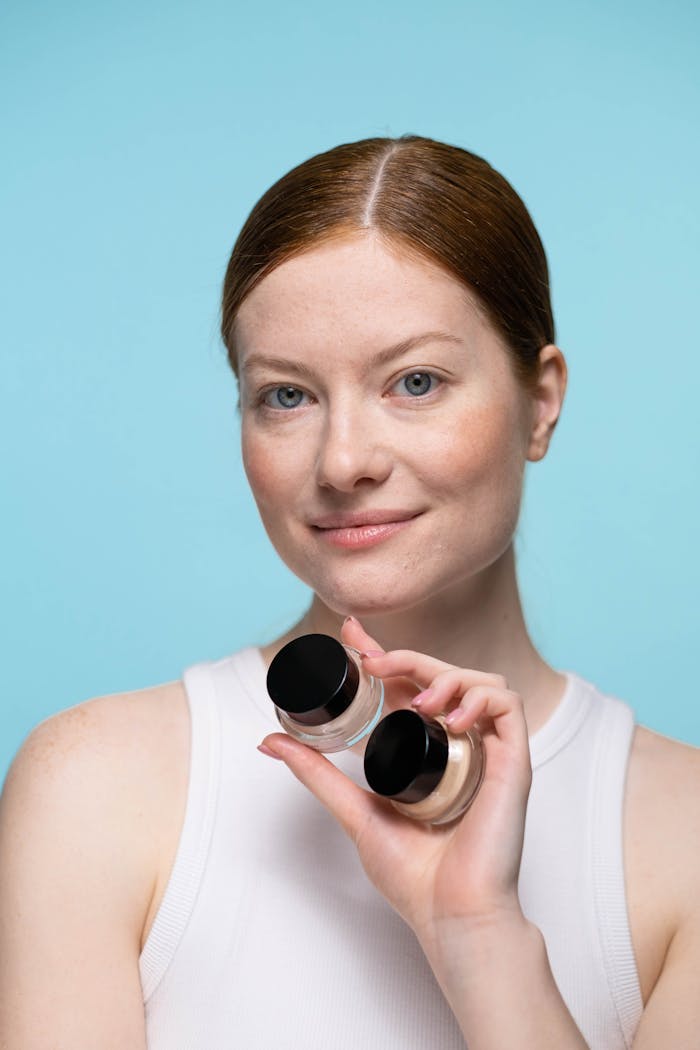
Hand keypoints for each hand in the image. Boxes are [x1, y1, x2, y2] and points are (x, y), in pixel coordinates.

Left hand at [259, 617, 532, 952]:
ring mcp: (488, 751)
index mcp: (430, 750)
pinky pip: (508, 704)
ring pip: (480, 680)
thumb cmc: (414, 875)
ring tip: (419, 700)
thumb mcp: (354, 810)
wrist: (449, 913)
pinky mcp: (514, 761)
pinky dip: (479, 697)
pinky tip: (451, 716)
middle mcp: (462, 744)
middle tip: (371, 658)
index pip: (412, 685)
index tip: (352, 633)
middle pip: (444, 674)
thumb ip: (317, 774)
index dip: (387, 652)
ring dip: (446, 675)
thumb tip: (271, 741)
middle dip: (407, 654)